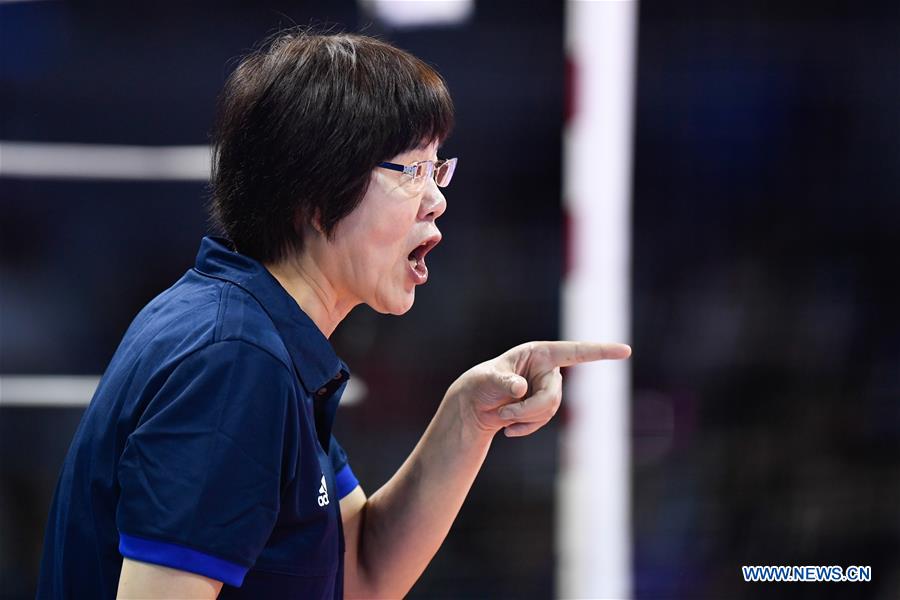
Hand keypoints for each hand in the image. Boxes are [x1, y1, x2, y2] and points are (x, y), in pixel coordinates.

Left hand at [446, 341, 631, 438]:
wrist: (475, 406)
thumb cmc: (479, 383)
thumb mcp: (487, 379)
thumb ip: (503, 381)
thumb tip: (520, 388)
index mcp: (539, 353)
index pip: (575, 352)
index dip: (600, 352)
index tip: (626, 351)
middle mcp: (548, 370)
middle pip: (554, 396)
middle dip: (530, 410)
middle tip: (504, 415)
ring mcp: (547, 389)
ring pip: (550, 411)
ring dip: (525, 419)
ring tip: (502, 417)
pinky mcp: (543, 407)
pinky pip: (543, 422)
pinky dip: (525, 428)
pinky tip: (508, 430)